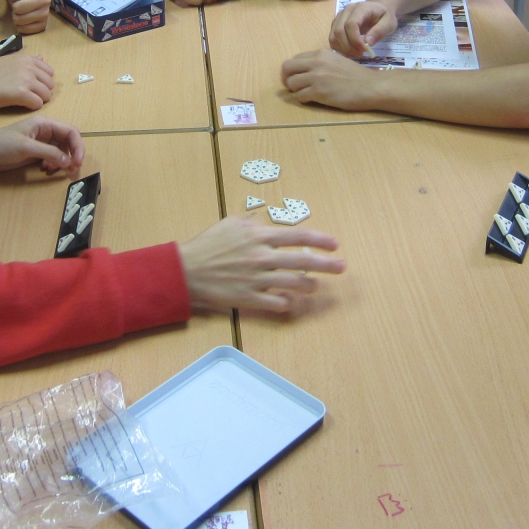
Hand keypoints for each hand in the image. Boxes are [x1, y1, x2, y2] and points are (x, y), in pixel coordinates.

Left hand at [0, 0, 48, 34]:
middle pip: (17, 8)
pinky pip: (26, 30)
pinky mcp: (44, 25)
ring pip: (20, 20)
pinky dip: (22, 26)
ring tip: (22, 10)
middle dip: (14, 6)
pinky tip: (25, 19)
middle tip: (19, 2)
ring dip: (17, 17)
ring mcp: (46, 13)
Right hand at [0, 54, 54, 110]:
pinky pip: (38, 104)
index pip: (49, 72)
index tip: (31, 87)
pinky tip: (21, 106)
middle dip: (42, 92)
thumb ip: (26, 62)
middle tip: (27, 97)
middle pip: (50, 84)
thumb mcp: (8, 62)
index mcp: (27, 58)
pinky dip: (32, 107)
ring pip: (46, 95)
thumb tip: (42, 56)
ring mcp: (26, 80)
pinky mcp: (21, 94)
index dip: (42, 82)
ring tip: (24, 102)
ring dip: (38, 100)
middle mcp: (29, 67)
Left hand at [0, 116, 84, 174]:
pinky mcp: (35, 153)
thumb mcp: (26, 147)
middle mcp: (45, 131)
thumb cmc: (1, 144)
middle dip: (72, 155)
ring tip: (52, 169)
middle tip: (70, 170)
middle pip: (68, 141)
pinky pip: (52, 157)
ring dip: (62, 161)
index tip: (78, 162)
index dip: (78, 146)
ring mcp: (40, 142)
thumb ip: (49, 153)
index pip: (70, 131)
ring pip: (61, 151)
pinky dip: (53, 164)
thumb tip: (68, 161)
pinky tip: (45, 169)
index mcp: (44, 123)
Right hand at [178, 215, 344, 313]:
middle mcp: (262, 258)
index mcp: (259, 238)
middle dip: (327, 265)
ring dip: (309, 285)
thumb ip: (254, 224)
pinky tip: (290, 301)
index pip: (298, 237)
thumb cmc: (208, 245)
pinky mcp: (250, 299)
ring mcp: (258, 280)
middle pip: (303, 262)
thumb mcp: (231, 224)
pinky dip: (287, 302)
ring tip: (314, 286)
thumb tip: (270, 226)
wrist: (186, 271)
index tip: (335, 244)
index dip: (320, 240)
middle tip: (341, 267)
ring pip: (294, 284)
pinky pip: (277, 303)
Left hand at [280, 48, 378, 110]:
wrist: (370, 86)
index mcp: (320, 54)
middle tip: (294, 87)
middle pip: (286, 68)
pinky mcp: (318, 92)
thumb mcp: (336, 61)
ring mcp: (316, 77)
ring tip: (306, 94)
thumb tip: (304, 71)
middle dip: (287, 78)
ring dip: (295, 90)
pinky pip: (299, 96)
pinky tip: (312, 100)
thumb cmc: (356, 76)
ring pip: (291, 83)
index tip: (298, 77)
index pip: (295, 59)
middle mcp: (316, 62)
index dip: (293, 70)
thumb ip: (320, 63)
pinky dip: (302, 99)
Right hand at [329, 0, 396, 57]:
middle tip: (361, 54)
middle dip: (348, 47)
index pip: (351, 24)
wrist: (377, 9)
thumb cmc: (384, 16)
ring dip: (343, 49)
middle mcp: (346, 11)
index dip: (355, 40)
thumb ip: (379, 31)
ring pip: (333, 36)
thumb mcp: (389, 23)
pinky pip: (332, 39)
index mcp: (360, 8)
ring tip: (356, 54)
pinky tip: (350, 51)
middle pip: (339, 31)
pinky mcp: (335, 25)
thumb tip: (367, 43)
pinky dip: (339, 48)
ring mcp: (339, 17)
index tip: (365, 50)